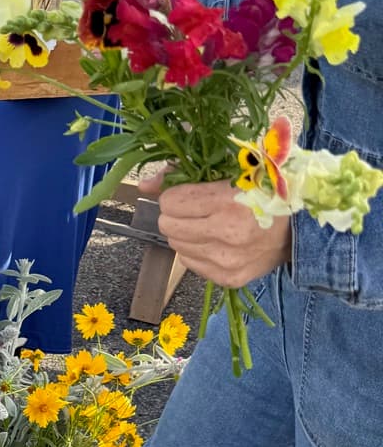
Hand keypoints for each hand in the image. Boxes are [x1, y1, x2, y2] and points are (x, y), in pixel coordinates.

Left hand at [154, 180, 291, 286]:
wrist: (302, 227)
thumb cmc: (265, 190)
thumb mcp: (230, 168)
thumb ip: (182, 173)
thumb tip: (144, 186)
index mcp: (227, 204)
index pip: (169, 203)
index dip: (176, 195)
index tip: (191, 193)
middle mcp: (226, 237)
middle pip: (167, 226)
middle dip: (176, 215)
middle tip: (198, 210)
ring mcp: (227, 262)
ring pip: (176, 246)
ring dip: (186, 233)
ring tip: (210, 225)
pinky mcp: (230, 279)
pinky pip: (190, 263)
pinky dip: (197, 251)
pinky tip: (217, 242)